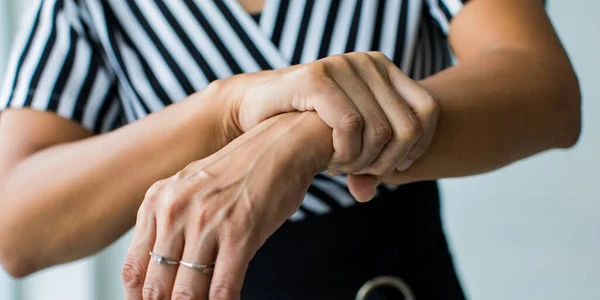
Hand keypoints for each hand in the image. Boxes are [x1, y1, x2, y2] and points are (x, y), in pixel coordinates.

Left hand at [122, 112, 331, 299]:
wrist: (281, 144)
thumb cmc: (241, 169)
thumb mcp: (191, 188)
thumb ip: (171, 222)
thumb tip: (163, 270)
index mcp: (157, 201)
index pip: (133, 268)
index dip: (138, 299)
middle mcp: (175, 211)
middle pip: (155, 286)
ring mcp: (206, 223)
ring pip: (186, 292)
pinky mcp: (239, 233)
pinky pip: (222, 287)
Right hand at [215, 52, 439, 200]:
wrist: (257, 109)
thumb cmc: (305, 126)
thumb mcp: (346, 144)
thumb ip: (365, 164)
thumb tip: (369, 193)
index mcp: (384, 70)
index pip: (428, 109)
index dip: (418, 146)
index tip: (395, 166)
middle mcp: (368, 62)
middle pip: (408, 127)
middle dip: (386, 162)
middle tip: (360, 172)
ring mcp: (342, 66)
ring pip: (380, 131)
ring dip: (361, 162)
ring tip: (340, 166)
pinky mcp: (316, 77)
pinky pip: (349, 126)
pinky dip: (343, 153)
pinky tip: (329, 160)